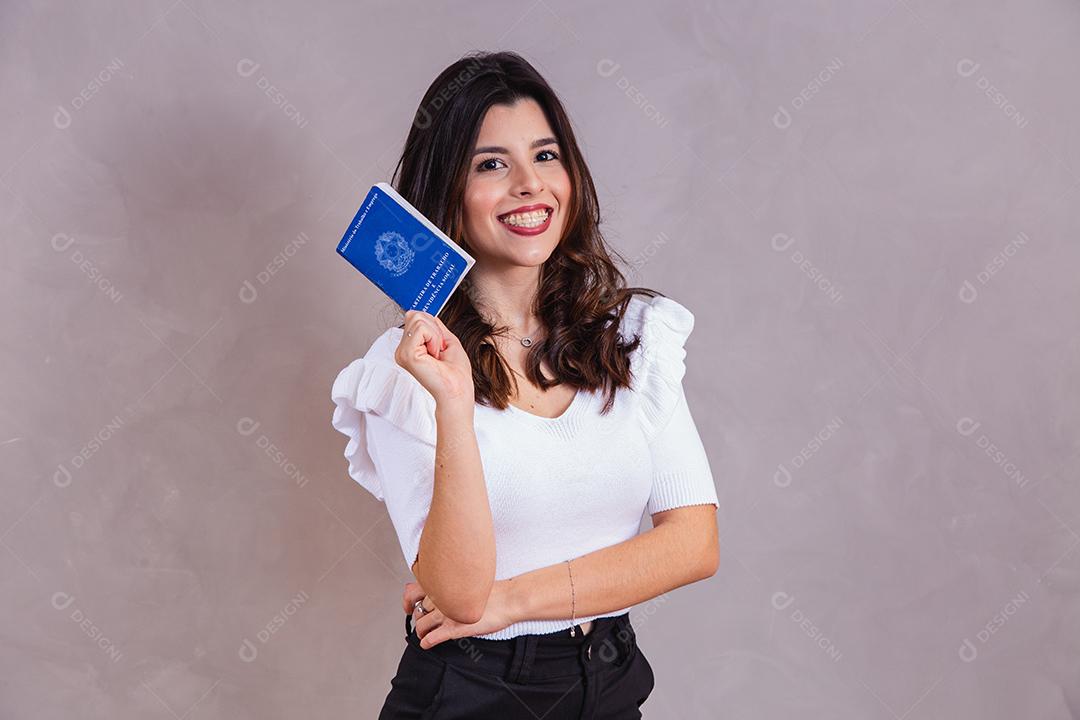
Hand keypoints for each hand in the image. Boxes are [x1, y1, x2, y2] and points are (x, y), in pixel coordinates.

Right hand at [394, 310, 473, 406]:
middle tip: (439, 350)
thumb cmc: (455, 372)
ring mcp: (402, 352)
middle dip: (434, 329)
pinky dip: (434, 338)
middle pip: (414, 315)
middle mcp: (402, 350)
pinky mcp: (406, 354)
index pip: (414, 318)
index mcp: (409, 348)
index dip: (433, 327)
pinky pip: (421, 329)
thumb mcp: (445, 340)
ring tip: (437, 354)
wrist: (458, 389)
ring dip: (435, 335)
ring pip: (418, 319)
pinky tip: (434, 355)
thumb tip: (422, 313)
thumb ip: (433, 326)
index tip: (440, 347)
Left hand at [402, 580, 519, 648]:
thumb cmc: (495, 591)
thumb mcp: (470, 582)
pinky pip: (433, 637)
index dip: (409, 600)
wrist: (510, 599)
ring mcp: (448, 613)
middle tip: (424, 622)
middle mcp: (444, 597)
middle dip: (420, 617)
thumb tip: (444, 588)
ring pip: (422, 624)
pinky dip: (427, 642)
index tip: (410, 606)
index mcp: (446, 584)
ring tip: (424, 634)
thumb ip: (454, 584)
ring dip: (421, 631)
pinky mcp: (455, 628)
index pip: (415, 591)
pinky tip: (427, 644)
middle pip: (419, 609)